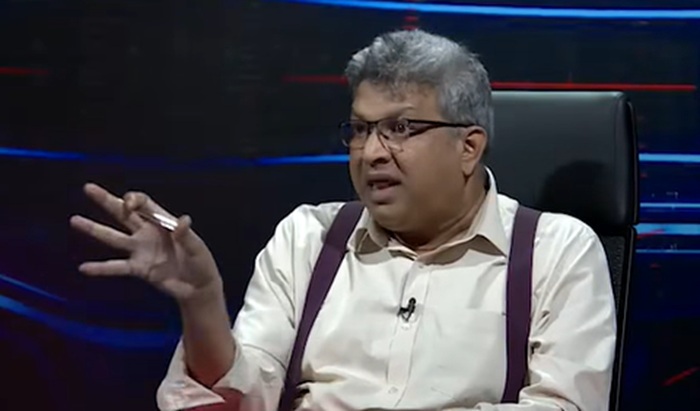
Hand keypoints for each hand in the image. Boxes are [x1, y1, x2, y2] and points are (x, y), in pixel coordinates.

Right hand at [70, 183, 221, 301]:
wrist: (198, 288)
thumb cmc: (201, 263)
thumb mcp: (197, 248)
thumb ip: (187, 236)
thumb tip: (183, 220)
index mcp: (164, 222)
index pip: (144, 204)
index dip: (134, 200)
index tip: (128, 203)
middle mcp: (148, 233)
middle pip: (124, 213)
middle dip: (107, 200)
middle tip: (88, 188)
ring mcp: (140, 250)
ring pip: (114, 237)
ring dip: (94, 229)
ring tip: (75, 220)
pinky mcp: (138, 269)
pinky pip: (117, 267)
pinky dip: (101, 268)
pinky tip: (84, 268)